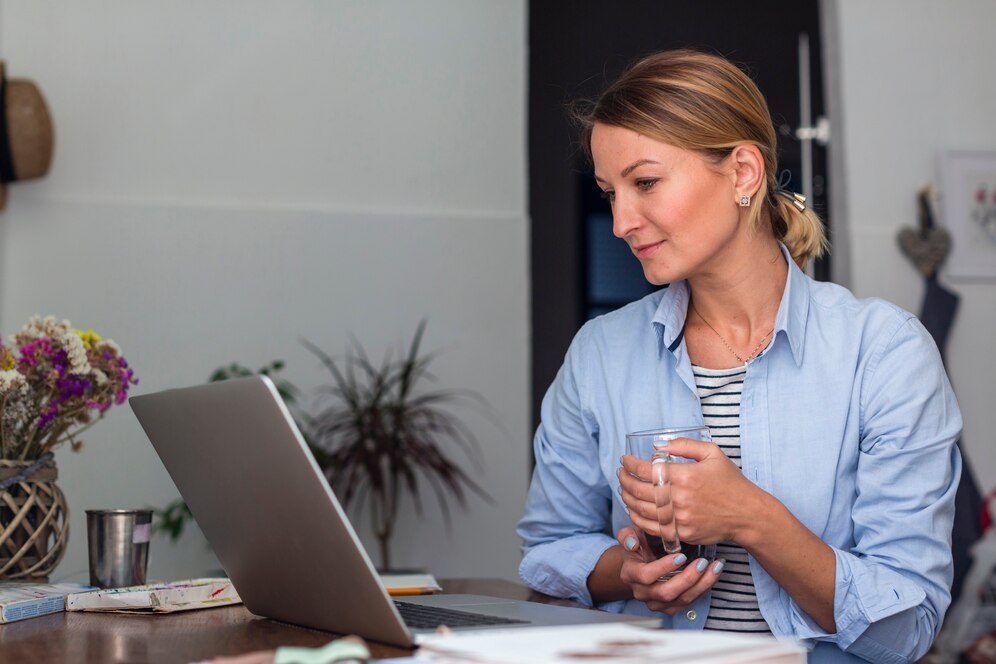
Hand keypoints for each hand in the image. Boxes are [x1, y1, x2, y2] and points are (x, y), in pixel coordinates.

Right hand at [616, 527, 722, 613]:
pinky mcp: (670, 608)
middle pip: (666, 592)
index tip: (680, 556)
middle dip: (687, 578)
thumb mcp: (631, 536)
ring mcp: (656, 603)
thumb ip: (627, 535)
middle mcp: (642, 592)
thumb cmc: (639, 547)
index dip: (663, 568)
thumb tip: (632, 543)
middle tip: (702, 562)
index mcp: (631, 574)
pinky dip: (704, 588)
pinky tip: (713, 574)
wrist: (640, 564)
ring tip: (715, 567)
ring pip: (681, 600)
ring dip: (702, 584)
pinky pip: (689, 602)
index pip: (646, 576)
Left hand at [618, 437, 760, 545]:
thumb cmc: (730, 482)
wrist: (747, 514)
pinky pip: (652, 528)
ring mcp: (680, 519)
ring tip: (624, 490)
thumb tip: (659, 445)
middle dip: (625, 481)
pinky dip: (638, 519)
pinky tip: (634, 510)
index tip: (625, 461)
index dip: (630, 465)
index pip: (646, 470)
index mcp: (685, 476)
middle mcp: (679, 498)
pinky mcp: (682, 534)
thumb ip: (685, 445)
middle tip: (621, 474)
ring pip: (641, 510)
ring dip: (627, 499)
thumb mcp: (712, 453)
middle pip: (639, 491)